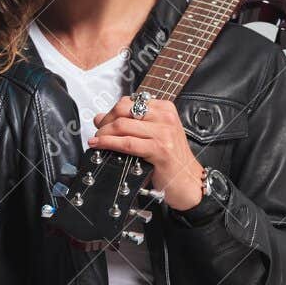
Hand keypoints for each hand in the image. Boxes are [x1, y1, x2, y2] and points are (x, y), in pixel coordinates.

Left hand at [88, 96, 203, 210]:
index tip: (101, 122)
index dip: (110, 111)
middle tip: (97, 132)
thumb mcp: (153, 137)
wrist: (188, 183)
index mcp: (165, 109)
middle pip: (124, 110)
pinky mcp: (160, 149)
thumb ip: (131, 125)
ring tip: (96, 140)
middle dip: (105, 121)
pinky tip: (100, 145)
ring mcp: (164, 133)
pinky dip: (109, 143)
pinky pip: (127, 143)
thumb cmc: (171, 162)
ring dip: (104, 133)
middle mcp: (165, 117)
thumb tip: (101, 117)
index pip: (130, 102)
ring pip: (123, 126)